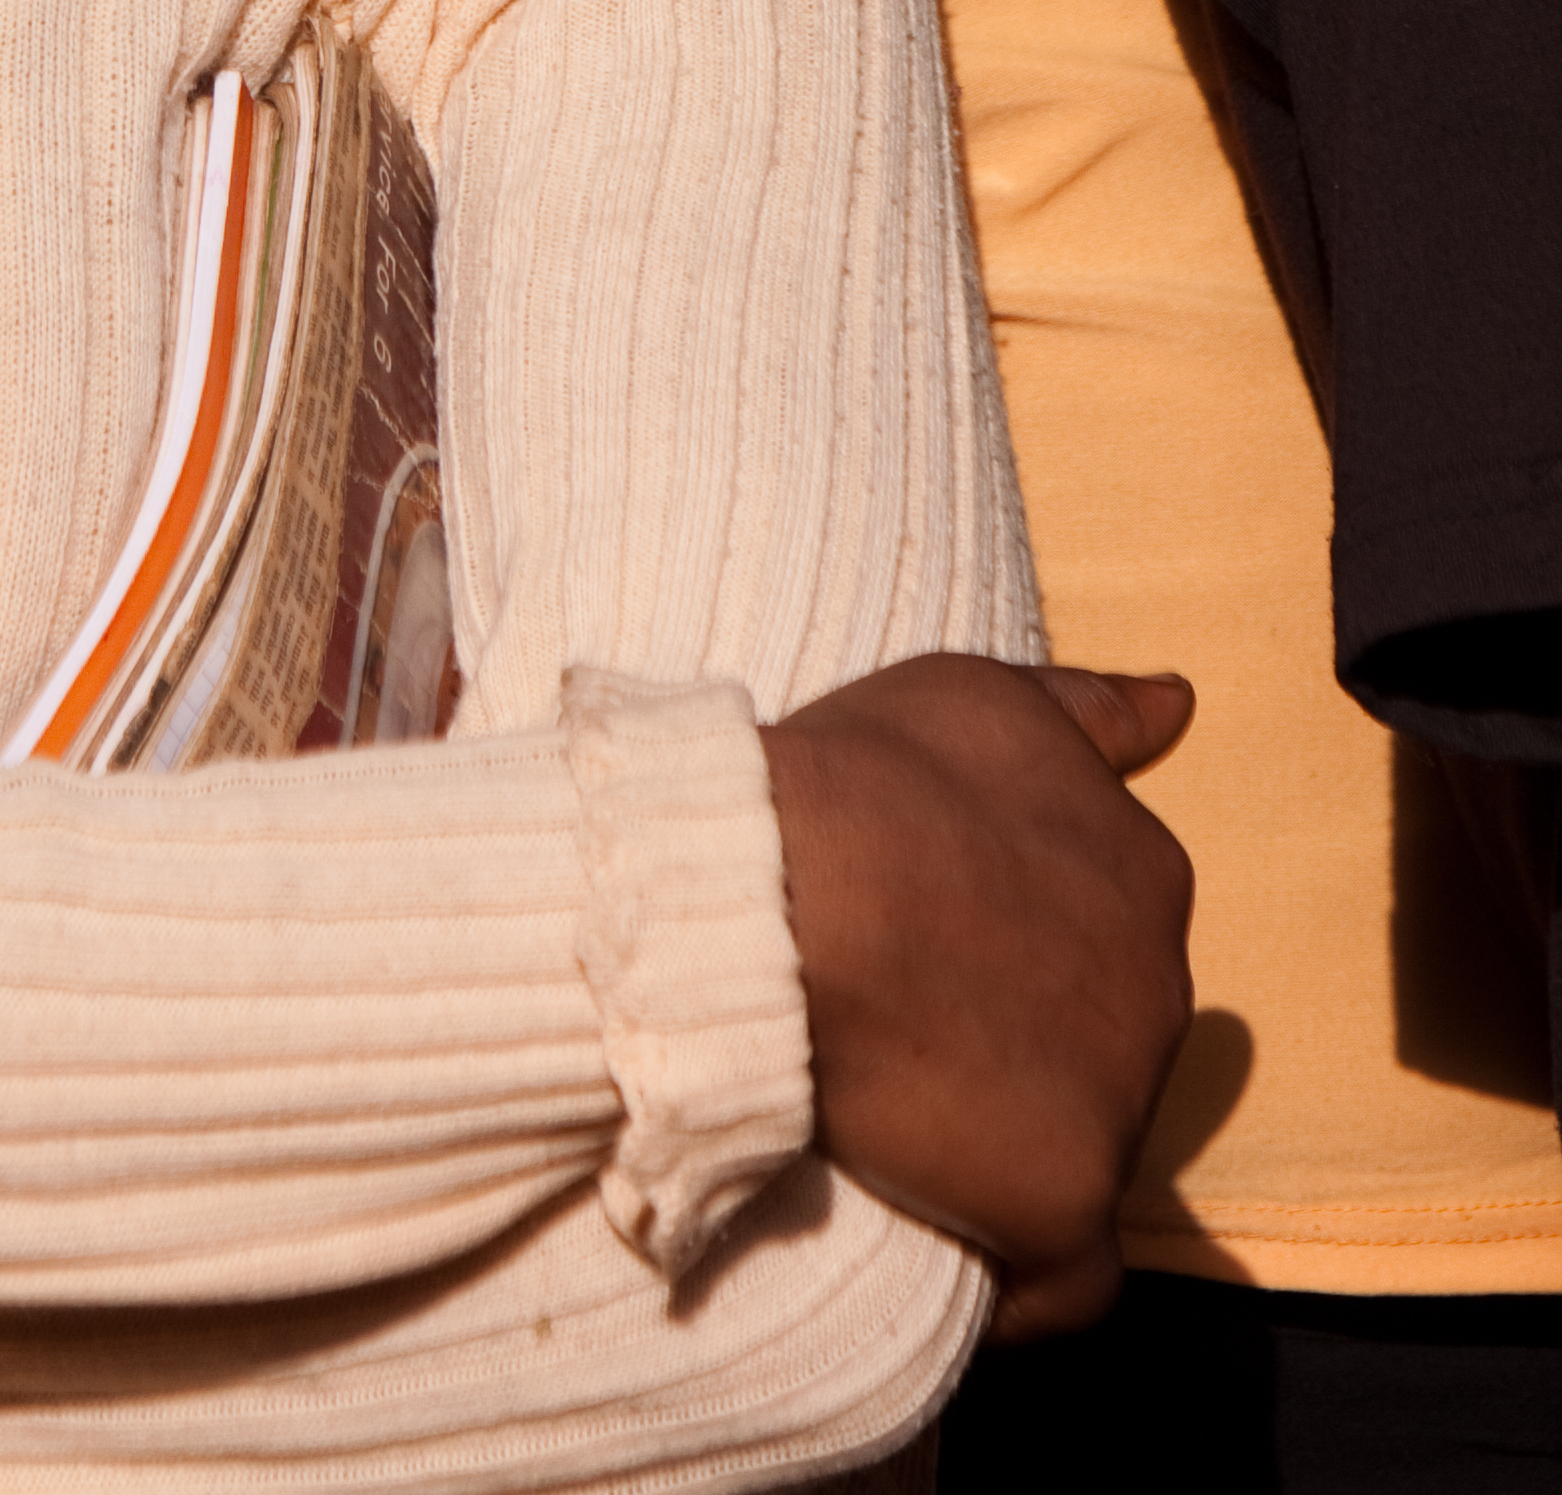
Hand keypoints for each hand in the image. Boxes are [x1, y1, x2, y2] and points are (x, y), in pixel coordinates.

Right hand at [764, 652, 1194, 1339]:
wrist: (798, 888)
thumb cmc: (872, 776)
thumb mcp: (981, 695)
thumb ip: (1088, 707)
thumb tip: (1182, 706)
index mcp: (1146, 872)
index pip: (1113, 930)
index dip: (1029, 946)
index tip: (951, 951)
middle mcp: (1160, 988)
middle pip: (1108, 1037)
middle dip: (1032, 1041)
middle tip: (915, 1030)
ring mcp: (1121, 1101)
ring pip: (1086, 1144)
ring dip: (1015, 1144)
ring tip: (909, 1128)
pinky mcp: (1064, 1202)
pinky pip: (1068, 1283)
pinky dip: (1026, 1285)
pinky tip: (967, 1264)